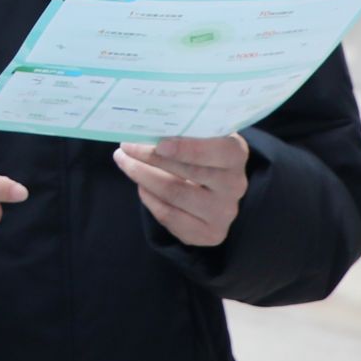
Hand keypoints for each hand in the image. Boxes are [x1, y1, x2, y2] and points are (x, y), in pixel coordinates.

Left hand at [114, 135, 249, 247]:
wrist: (215, 192)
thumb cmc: (202, 156)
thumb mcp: (201, 138)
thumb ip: (184, 131)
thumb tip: (146, 127)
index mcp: (236, 154)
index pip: (217, 150)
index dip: (187, 148)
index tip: (158, 143)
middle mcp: (234, 185)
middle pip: (188, 172)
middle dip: (150, 157)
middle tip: (125, 146)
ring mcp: (224, 212)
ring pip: (173, 194)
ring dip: (142, 176)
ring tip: (124, 161)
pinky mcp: (210, 233)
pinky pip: (168, 215)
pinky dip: (149, 198)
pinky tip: (141, 186)